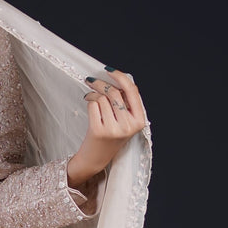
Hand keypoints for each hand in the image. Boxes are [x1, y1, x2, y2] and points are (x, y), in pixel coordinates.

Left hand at [67, 69, 147, 185]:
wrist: (96, 158)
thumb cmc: (110, 135)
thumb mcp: (125, 121)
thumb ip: (126, 103)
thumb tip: (117, 78)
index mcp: (139, 121)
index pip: (132, 92)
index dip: (120, 77)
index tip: (109, 70)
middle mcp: (128, 126)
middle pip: (114, 93)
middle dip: (101, 83)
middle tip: (91, 80)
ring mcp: (114, 129)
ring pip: (103, 98)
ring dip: (93, 94)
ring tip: (90, 98)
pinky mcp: (99, 131)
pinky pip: (93, 105)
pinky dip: (89, 102)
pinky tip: (89, 106)